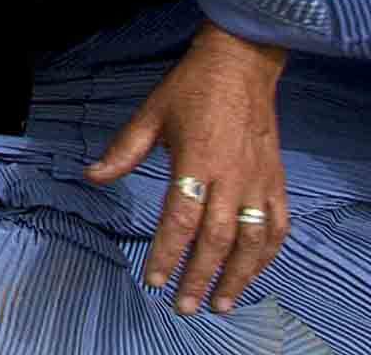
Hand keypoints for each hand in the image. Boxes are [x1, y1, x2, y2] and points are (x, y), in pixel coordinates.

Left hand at [85, 23, 291, 314]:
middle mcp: (231, 176)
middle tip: (185, 307)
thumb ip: (124, 150)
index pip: (179, 219)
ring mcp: (258, 180)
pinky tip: (254, 272)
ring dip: (238, 277)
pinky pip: (278, 225)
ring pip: (252, 241)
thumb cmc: (191, 88)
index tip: (155, 280)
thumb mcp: (151, 113)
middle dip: (200, 277)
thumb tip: (93, 176)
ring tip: (221, 303)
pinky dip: (268, 254)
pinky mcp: (276, 180)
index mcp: (196, 160)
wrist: (241, 64)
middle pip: (216, 239)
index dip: (167, 253)